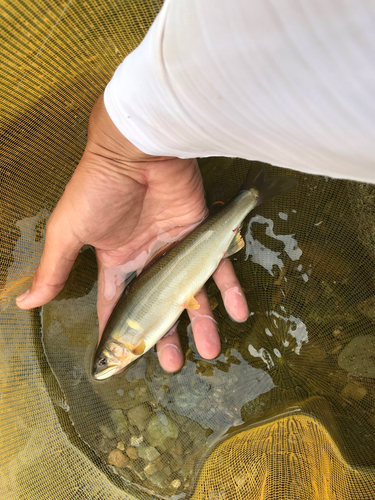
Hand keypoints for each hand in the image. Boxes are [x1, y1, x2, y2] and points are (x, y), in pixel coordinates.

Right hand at [16, 94, 248, 371]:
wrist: (136, 150)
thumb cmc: (98, 190)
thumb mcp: (69, 232)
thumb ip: (54, 269)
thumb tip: (24, 304)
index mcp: (116, 261)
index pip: (117, 305)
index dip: (120, 332)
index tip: (126, 361)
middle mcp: (147, 258)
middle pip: (159, 305)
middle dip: (166, 335)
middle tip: (174, 365)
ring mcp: (177, 247)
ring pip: (192, 291)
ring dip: (202, 321)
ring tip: (212, 351)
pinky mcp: (202, 233)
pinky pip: (219, 265)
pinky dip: (229, 288)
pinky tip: (237, 313)